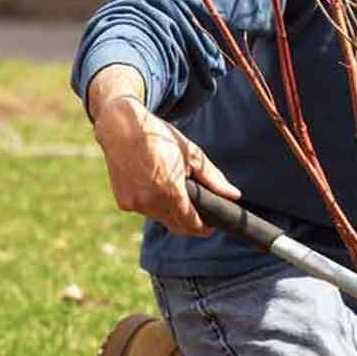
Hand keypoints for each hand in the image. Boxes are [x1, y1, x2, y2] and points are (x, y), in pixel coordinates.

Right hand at [89, 68, 239, 235]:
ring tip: (177, 194)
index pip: (191, 224)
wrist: (122, 127)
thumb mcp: (192, 155)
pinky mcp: (123, 202)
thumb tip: (234, 195)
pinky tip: (158, 190)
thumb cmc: (160, 138)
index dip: (204, 228)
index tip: (212, 224)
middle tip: (200, 213)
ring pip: (161, 219)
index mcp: (170, 193)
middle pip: (176, 225)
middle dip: (190, 223)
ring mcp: (135, 204)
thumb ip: (213, 179)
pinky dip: (155, 206)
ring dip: (172, 213)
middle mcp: (151, 203)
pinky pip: (145, 211)